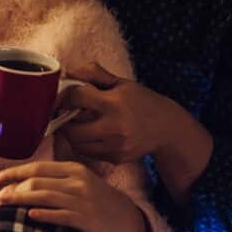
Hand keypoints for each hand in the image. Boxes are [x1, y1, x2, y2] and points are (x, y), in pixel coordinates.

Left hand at [0, 160, 145, 231]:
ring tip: (5, 203)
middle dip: (15, 188)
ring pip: (45, 197)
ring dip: (22, 199)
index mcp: (73, 169)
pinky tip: (29, 215)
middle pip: (38, 182)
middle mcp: (78, 182)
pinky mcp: (86, 219)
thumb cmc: (93, 197)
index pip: (38, 167)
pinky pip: (60, 215)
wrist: (124, 217)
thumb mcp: (78, 179)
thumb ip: (54, 177)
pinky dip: (44, 214)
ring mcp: (83, 200)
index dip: (16, 172)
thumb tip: (19, 180)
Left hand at [58, 62, 187, 163]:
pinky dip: (82, 144)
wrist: (167, 129)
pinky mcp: (116, 158)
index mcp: (114, 103)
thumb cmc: (141, 101)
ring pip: (76, 143)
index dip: (65, 96)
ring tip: (75, 123)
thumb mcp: (120, 83)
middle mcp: (114, 126)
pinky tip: (89, 134)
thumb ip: (93, 73)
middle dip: (63, 120)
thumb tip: (68, 72)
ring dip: (70, 133)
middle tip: (64, 113)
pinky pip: (87, 153)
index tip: (64, 96)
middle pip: (71, 128)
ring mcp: (115, 145)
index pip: (76, 98)